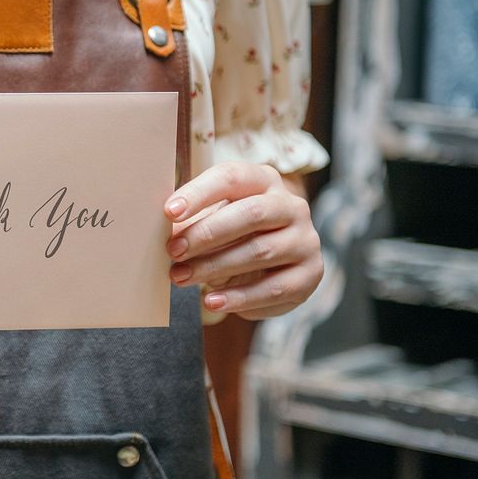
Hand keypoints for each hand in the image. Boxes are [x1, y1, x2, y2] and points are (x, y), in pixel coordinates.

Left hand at [163, 162, 322, 319]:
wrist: (273, 262)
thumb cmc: (232, 232)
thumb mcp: (213, 217)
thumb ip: (192, 220)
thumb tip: (167, 232)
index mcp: (263, 180)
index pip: (232, 177)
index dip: (199, 193)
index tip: (169, 212)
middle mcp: (291, 205)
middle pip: (250, 214)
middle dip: (206, 234)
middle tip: (173, 251)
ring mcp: (305, 240)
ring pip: (260, 252)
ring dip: (215, 267)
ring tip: (181, 278)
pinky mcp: (310, 274)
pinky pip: (273, 288)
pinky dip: (239, 297)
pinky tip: (212, 301)